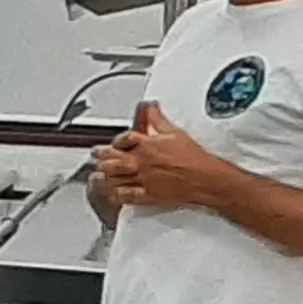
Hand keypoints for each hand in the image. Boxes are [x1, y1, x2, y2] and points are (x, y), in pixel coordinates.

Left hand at [95, 102, 225, 212]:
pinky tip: (110, 193)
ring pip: (114, 177)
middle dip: (101, 157)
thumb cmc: (194, 157)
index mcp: (148, 146)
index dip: (117, 140)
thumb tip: (150, 107)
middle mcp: (142, 162)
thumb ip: (158, 120)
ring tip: (97, 174)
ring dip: (104, 175)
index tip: (114, 142)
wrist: (207, 178)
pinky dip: (115, 194)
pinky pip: (125, 196)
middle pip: (112, 159)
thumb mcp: (175, 132)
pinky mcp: (148, 195)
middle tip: (96, 156)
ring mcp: (143, 179)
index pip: (124, 139)